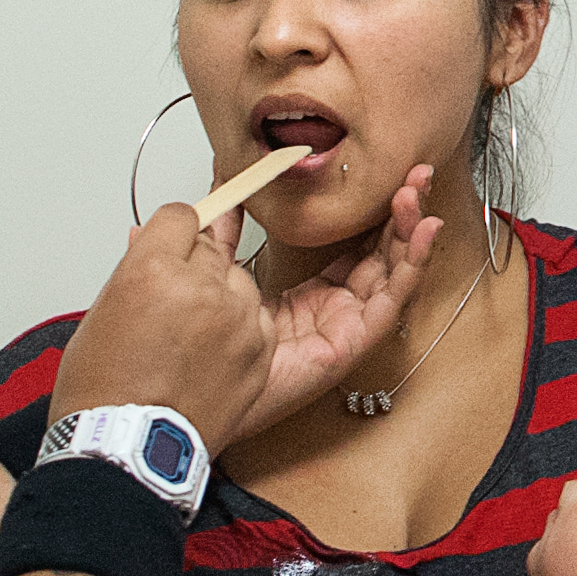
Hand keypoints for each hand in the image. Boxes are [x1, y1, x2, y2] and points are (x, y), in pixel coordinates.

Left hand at [50, 171, 430, 453]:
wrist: (156, 402)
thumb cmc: (167, 356)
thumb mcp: (190, 275)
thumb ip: (214, 235)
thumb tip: (219, 193)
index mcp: (289, 301)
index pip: (340, 249)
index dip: (361, 214)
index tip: (373, 177)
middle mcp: (320, 316)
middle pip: (374, 258)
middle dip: (397, 214)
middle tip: (412, 173)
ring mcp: (335, 332)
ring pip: (388, 275)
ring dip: (407, 230)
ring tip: (415, 193)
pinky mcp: (343, 347)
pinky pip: (386, 304)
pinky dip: (409, 266)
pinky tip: (421, 232)